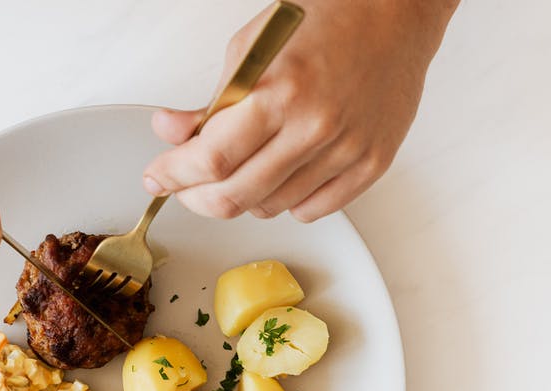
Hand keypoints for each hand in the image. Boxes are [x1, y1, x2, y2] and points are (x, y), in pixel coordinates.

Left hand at [142, 0, 457, 221]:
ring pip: (270, 207)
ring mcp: (346, 151)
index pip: (211, 159)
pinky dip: (285, 201)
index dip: (173, 176)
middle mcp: (315, 127)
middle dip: (195, 196)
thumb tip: (171, 133)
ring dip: (240, 196)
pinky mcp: (371, 165)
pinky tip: (279, 174)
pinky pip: (312, 210)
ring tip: (236, 168)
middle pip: (236, 196)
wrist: (394, 15)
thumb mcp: (250, 49)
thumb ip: (211, 101)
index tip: (157, 178)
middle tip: (183, 185)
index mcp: (280, 92)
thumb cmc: (323, 22)